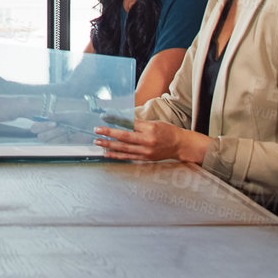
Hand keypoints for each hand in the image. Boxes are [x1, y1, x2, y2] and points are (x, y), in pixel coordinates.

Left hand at [94, 120, 208, 163]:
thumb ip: (138, 124)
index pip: (129, 124)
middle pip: (124, 137)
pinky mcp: (145, 158)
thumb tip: (121, 121)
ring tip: (98, 142)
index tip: (104, 118)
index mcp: (150, 129)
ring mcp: (146, 152)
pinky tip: (107, 154)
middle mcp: (147, 141)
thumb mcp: (154, 123)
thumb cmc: (168, 131)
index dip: (115, 121)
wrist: (180, 145)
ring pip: (124, 149)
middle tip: (96, 130)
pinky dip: (117, 155)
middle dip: (109, 134)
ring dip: (109, 145)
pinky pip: (128, 157)